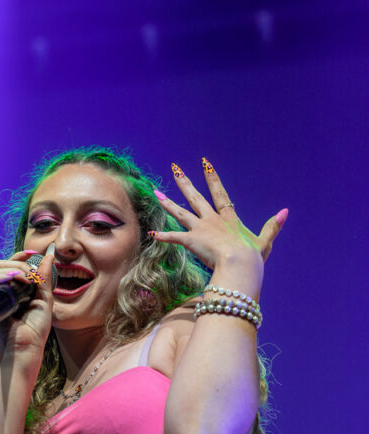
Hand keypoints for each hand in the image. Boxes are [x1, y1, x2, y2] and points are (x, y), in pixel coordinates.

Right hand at [0, 247, 54, 354]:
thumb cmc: (35, 328)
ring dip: (13, 269)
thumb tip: (49, 255)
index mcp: (15, 289)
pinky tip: (14, 278)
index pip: (13, 266)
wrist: (26, 346)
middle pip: (3, 265)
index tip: (34, 253)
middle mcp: (2, 291)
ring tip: (26, 279)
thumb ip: (44, 278)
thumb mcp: (44, 299)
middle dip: (19, 264)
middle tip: (32, 275)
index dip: (21, 256)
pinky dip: (1, 277)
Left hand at [151, 159, 287, 294]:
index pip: (219, 194)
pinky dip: (164, 236)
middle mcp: (213, 220)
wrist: (240, 264)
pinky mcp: (192, 241)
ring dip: (167, 202)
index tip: (205, 164)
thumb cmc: (252, 257)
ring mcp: (201, 229)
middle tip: (175, 168)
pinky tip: (153, 233)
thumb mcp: (265, 241)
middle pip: (196, 197)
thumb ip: (272, 226)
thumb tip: (285, 212)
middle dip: (184, 182)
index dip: (212, 179)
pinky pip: (174, 238)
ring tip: (156, 192)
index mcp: (229, 219)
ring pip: (181, 212)